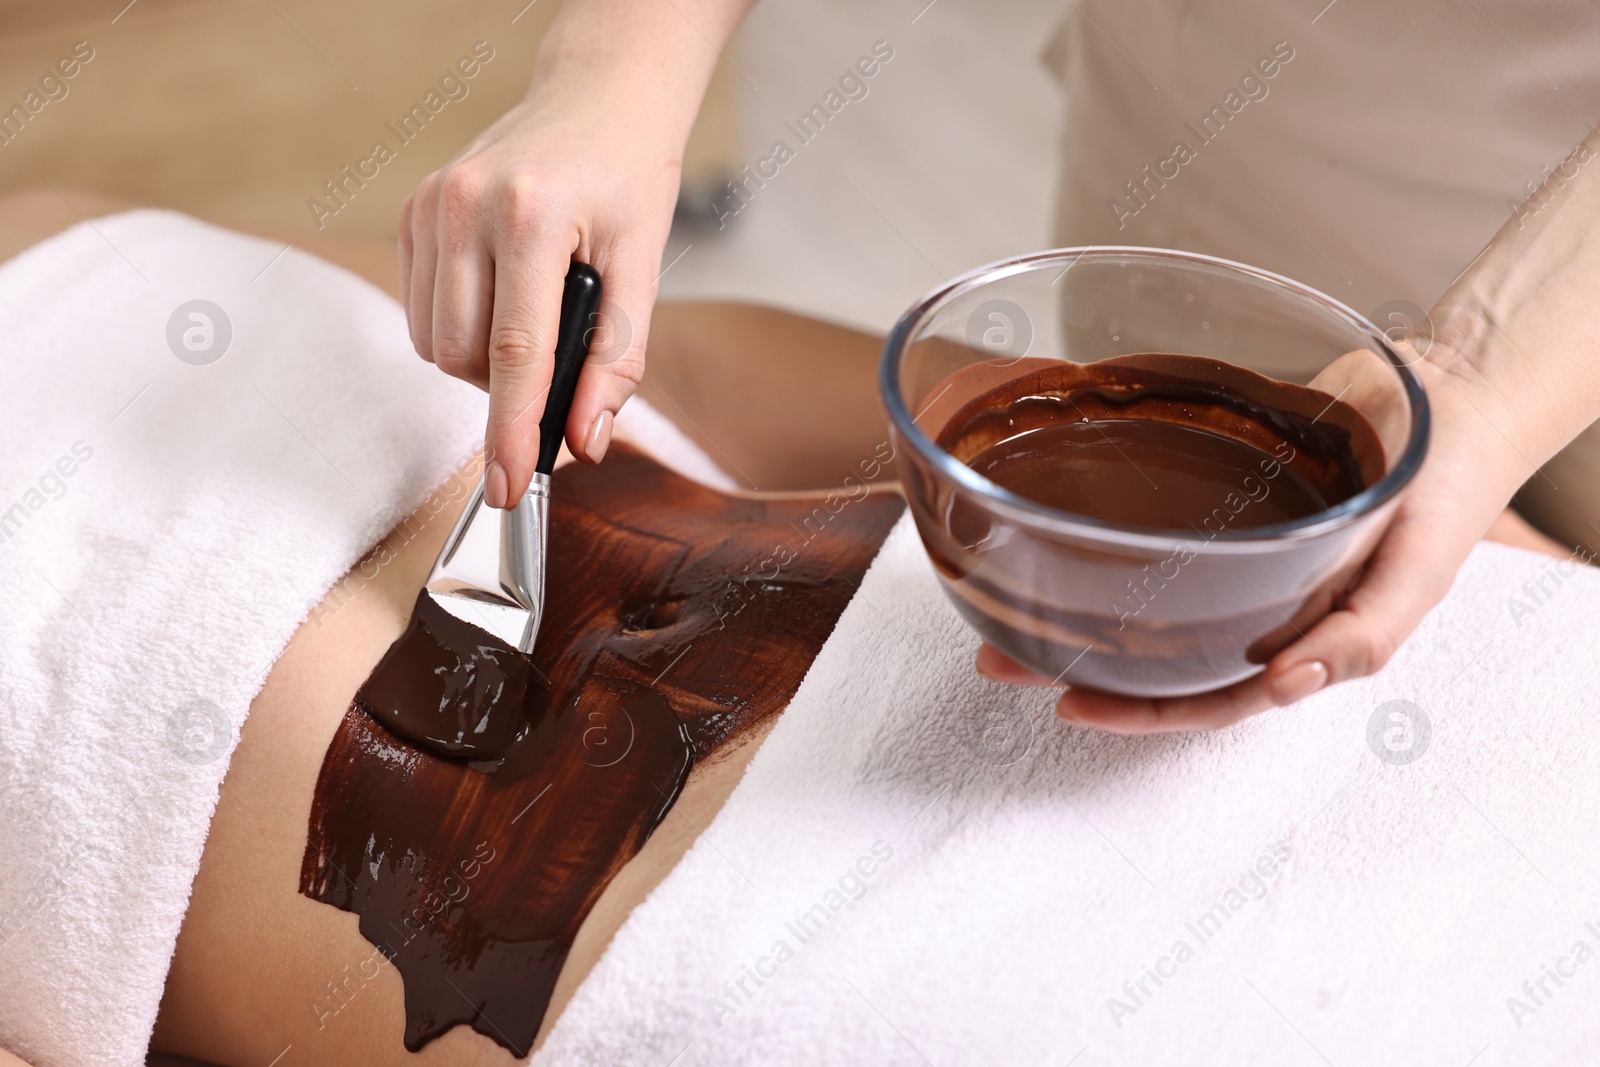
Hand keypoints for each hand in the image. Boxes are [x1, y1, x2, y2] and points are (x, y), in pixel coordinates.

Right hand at [398, 83, 678, 507]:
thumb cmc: (628, 179)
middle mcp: (468, 206)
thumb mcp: (644, 268)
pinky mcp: (413, 210)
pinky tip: (502, 293)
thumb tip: (585, 443)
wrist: (596, 99)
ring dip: (481, 359)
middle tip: (558, 354)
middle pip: (465, 357)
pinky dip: (460, 326)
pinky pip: (421, 311)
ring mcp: (431, 205)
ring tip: (531, 316)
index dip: (510, 429)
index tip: (507, 488)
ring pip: (434, 343)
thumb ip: (616, 362)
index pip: (515, 352)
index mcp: (533, 217)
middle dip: (508, 384)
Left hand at [975, 353, 1561, 732]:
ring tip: (1001, 595)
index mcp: (1299, 634)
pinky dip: (1107, 534)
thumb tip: (1285, 686)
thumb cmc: (1446, 486)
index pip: (1206, 695)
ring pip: (1141, 589)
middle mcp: (1255, 598)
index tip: (1068, 702)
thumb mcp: (1419, 571)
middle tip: (999, 653)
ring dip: (1075, 601)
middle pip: (1154, 649)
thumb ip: (1361, 635)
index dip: (1138, 709)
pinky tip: (1056, 530)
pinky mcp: (1216, 490)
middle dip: (1078, 660)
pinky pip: (1153, 520)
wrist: (1453, 386)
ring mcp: (1232, 547)